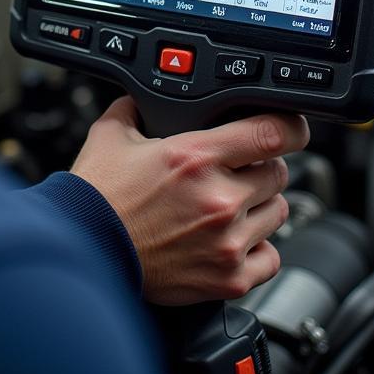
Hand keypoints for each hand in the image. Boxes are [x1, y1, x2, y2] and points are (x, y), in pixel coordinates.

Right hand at [71, 97, 308, 305]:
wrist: (83, 250)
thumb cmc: (96, 197)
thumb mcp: (112, 134)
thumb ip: (137, 106)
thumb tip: (147, 94)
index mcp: (195, 156)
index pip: (271, 133)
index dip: (290, 126)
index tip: (290, 128)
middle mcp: (218, 198)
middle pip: (278, 172)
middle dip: (260, 166)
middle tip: (234, 171)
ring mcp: (227, 241)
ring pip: (277, 212)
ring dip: (259, 205)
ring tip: (229, 205)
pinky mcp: (228, 278)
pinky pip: (271, 258)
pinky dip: (257, 248)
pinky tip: (231, 239)